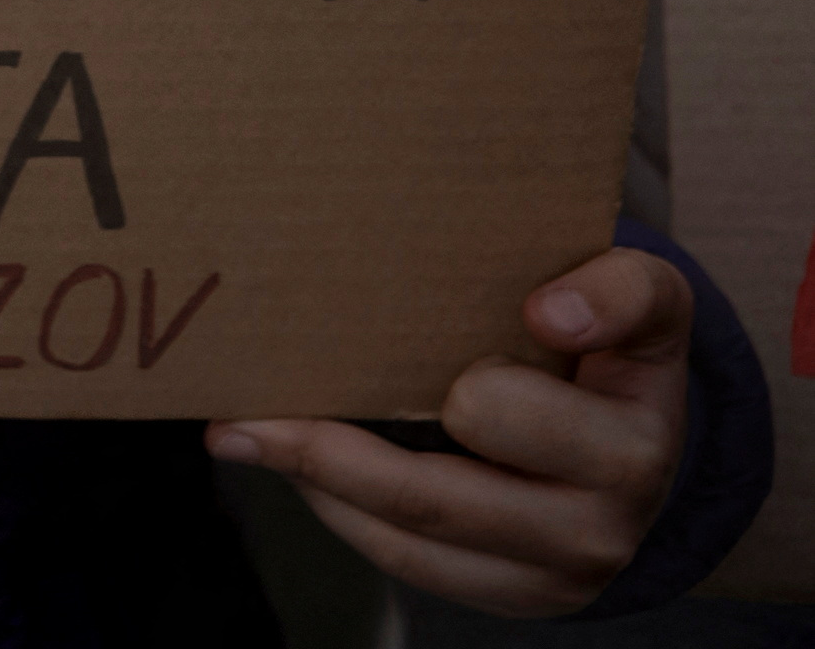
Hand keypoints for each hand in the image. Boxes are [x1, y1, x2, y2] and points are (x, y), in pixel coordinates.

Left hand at [210, 246, 691, 613]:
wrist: (639, 454)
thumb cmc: (607, 356)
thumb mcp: (636, 304)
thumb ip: (615, 287)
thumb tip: (550, 311)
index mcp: (637, 420)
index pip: (576, 387)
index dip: (534, 360)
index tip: (524, 316)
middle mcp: (616, 499)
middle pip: (448, 480)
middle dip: (339, 445)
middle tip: (253, 407)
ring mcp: (571, 560)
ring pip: (415, 529)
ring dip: (317, 479)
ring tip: (244, 435)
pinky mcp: (526, 595)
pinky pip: (415, 562)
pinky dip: (343, 513)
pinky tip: (294, 468)